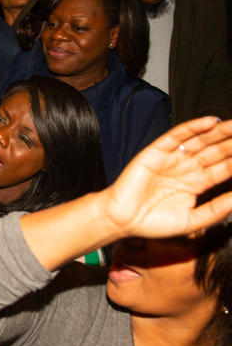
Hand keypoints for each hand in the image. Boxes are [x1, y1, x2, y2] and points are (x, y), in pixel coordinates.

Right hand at [100, 117, 231, 238]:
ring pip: (201, 140)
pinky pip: (177, 135)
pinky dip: (193, 127)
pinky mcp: (157, 151)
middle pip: (216, 151)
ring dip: (219, 132)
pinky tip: (210, 122)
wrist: (123, 220)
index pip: (224, 169)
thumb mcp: (192, 221)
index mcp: (196, 184)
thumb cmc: (153, 223)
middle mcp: (186, 168)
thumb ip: (217, 209)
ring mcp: (172, 158)